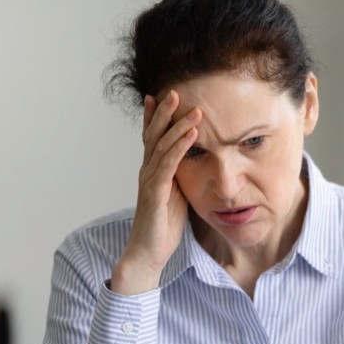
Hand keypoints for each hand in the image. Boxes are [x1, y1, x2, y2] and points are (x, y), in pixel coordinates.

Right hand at [111, 91, 200, 294]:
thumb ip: (180, 177)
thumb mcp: (176, 195)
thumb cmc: (163, 226)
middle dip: (164, 112)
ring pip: (162, 146)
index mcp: (152, 171)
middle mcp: (147, 171)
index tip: (162, 96)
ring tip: (191, 108)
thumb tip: (195, 163)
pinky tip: (191, 134)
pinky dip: (180, 147)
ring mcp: (149, 181)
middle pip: (154, 135)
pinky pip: (168, 164)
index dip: (156, 117)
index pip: (153, 138)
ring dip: (177, 125)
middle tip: (175, 91)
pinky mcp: (155, 192)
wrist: (148, 252)